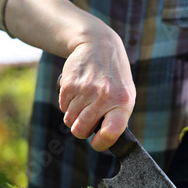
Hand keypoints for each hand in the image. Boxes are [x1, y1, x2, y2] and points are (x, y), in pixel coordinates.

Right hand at [58, 30, 135, 151]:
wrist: (98, 44)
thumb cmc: (114, 77)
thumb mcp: (125, 94)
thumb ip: (116, 118)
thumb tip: (102, 142)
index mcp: (123, 103)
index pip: (110, 133)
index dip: (100, 143)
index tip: (96, 142)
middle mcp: (104, 97)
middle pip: (81, 130)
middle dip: (81, 129)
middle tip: (87, 119)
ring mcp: (85, 90)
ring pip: (69, 120)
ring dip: (73, 116)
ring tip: (84, 101)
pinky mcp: (69, 84)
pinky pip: (63, 107)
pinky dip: (67, 104)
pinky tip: (77, 91)